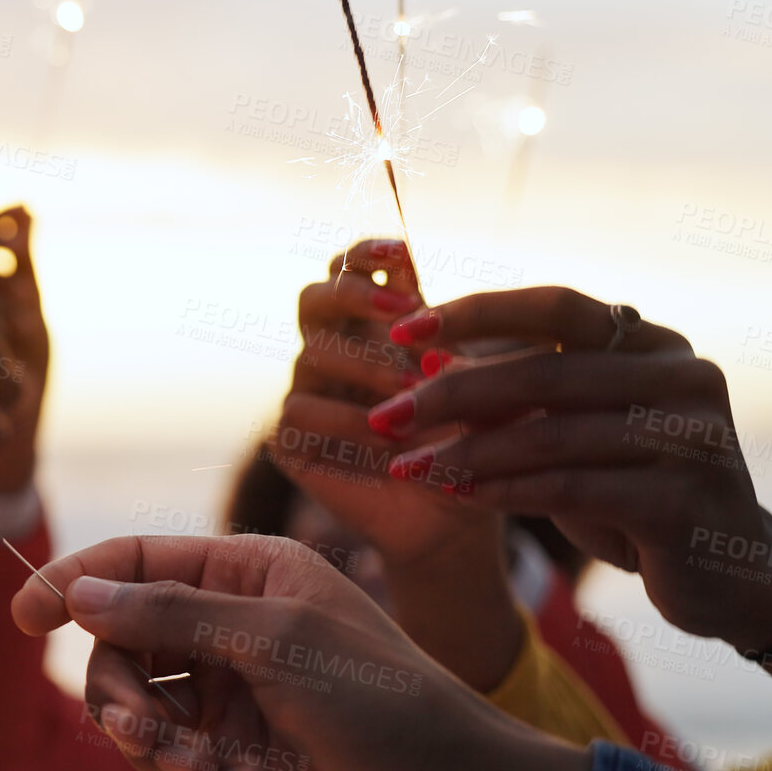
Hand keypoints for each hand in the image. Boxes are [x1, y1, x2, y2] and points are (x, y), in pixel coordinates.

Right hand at [10, 534, 585, 770]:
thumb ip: (172, 614)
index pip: (136, 563)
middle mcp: (234, 631)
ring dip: (152, 743)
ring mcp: (231, 701)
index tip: (23, 619)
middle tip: (141, 730)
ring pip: (134, 709)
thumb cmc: (388, 707)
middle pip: (119, 644)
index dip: (73, 582)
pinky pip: (163, 765)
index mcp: (251, 575)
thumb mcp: (279, 640)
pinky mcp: (232, 766)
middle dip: (120, 690)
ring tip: (199, 769)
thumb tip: (82, 593)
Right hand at [271, 238, 495, 566]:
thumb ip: (462, 351)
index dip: (368, 252)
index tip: (404, 252)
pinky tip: (387, 439)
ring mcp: (307, 392)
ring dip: (367, 363)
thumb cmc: (472, 446)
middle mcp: (333, 351)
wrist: (452, 517)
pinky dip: (348, 421)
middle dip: (355, 293)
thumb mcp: (481, 393)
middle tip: (402, 308)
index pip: (353, 268)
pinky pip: (300, 410)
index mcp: (375, 326)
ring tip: (414, 387)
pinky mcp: (290, 439)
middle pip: (315, 297)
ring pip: (312, 352)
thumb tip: (436, 319)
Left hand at [373, 287, 771, 648]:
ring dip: (466, 452)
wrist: (726, 575)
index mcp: (656, 344)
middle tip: (384, 417)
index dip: (477, 314)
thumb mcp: (573, 433)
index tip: (401, 331)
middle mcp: (683, 377)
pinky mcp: (684, 501)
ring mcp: (692, 438)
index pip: (557, 307)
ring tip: (405, 467)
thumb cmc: (633, 490)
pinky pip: (571, 488)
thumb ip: (517, 395)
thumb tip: (425, 360)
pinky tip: (455, 495)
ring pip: (551, 435)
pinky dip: (504, 490)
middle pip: (544, 373)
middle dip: (452, 395)